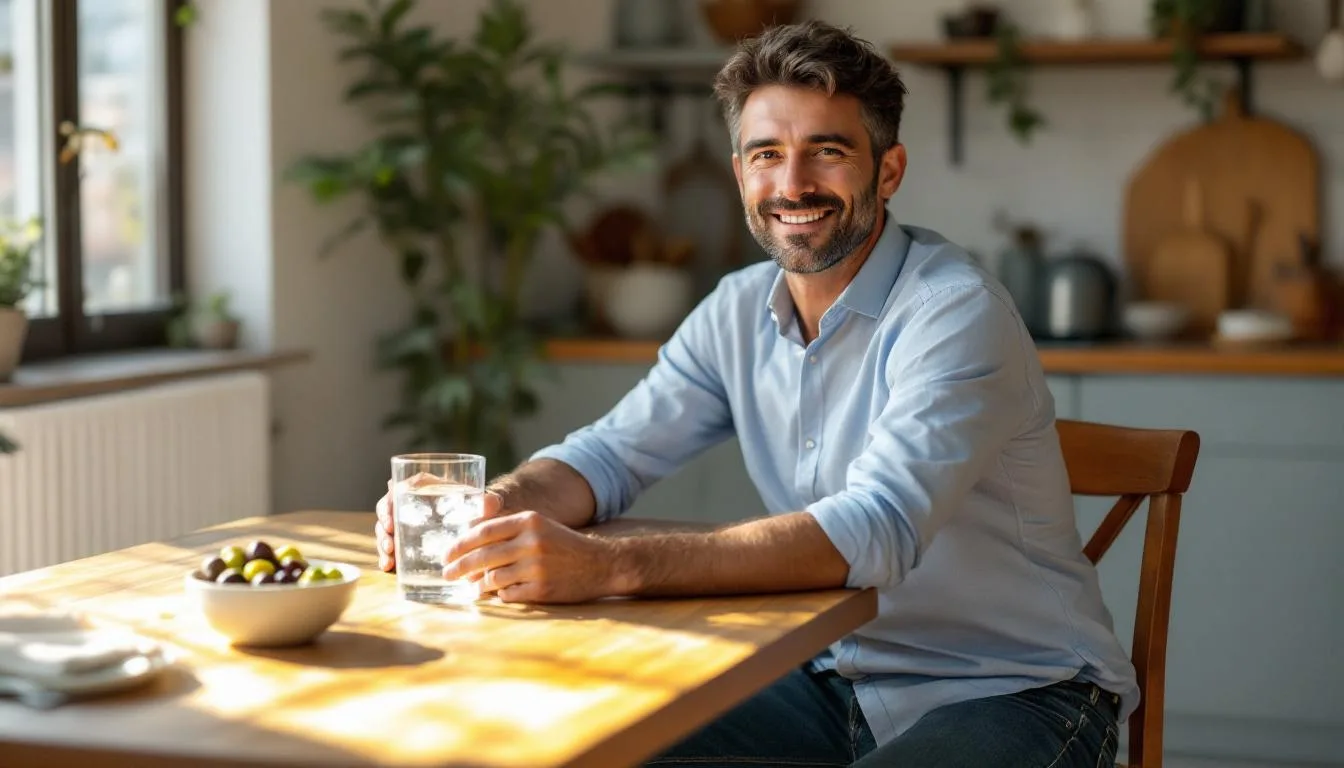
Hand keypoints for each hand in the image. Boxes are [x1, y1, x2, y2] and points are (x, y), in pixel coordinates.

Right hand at [374, 474, 504, 572]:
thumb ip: (487, 502)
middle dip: (383, 527)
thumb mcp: (481, 502)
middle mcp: (410, 501)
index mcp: (424, 485)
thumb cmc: (476, 505)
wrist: (478, 520)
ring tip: (389, 560)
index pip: (399, 487)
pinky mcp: (407, 539)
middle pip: (387, 509)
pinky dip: (387, 556)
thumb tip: (492, 502)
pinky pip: (392, 545)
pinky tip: (388, 567)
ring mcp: (406, 521)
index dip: (390, 500)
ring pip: (386, 529)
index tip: (392, 519)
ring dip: (383, 543)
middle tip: (390, 543)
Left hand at [442, 511, 620, 603]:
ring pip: (492, 578)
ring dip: (479, 584)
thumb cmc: (564, 546)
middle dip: (459, 567)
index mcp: (529, 521)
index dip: (460, 544)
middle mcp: (532, 541)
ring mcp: (537, 566)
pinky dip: (501, 594)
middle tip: (446, 574)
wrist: (601, 564)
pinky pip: (508, 594)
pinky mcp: (542, 589)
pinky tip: (501, 593)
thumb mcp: (540, 527)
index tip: (446, 554)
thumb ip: (509, 530)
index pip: (483, 531)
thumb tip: (470, 545)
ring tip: (473, 587)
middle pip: (483, 556)